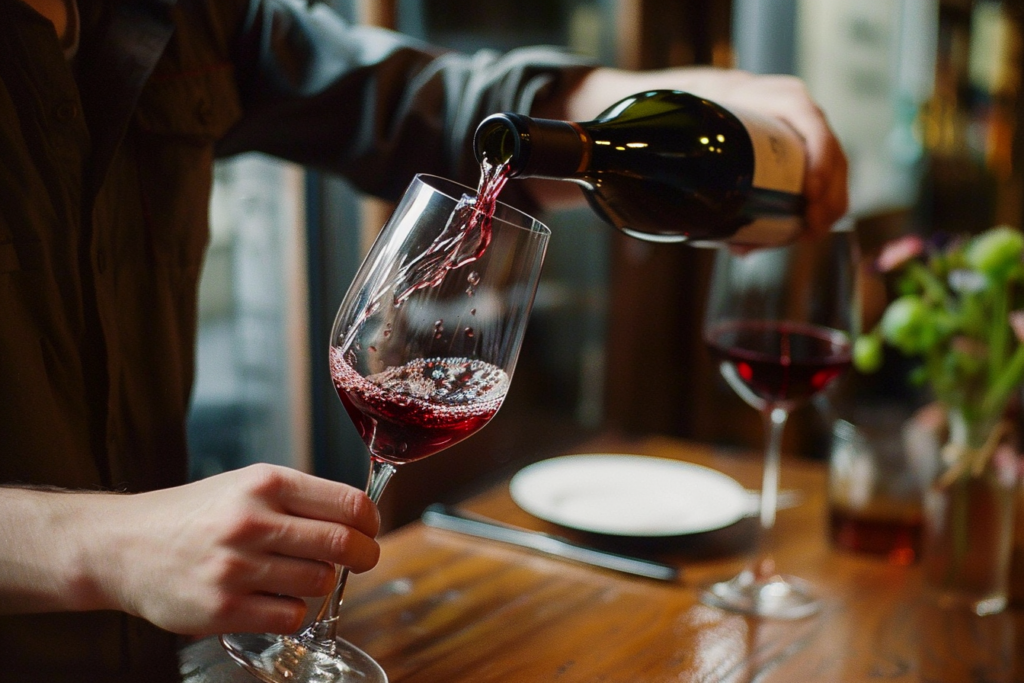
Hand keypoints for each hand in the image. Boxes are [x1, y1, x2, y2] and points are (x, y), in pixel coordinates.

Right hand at [57, 465, 378, 634]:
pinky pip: (291, 617)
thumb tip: (357, 519)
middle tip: (361, 559)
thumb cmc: (193, 515)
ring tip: (299, 576)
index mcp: (265, 484)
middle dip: (363, 555)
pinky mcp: (223, 608)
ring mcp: (237, 567)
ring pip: (320, 582)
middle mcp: (252, 521)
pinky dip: (294, 612)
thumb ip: (297, 498)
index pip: (347, 503)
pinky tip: (275, 600)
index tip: (370, 529)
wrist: (122, 546)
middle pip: (342, 544)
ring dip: (321, 583)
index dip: (370, 521)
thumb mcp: (245, 486)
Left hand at [549, 66, 849, 237]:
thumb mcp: (626, 126)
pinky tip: (760, 241)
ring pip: (808, 162)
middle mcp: (754, 107)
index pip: (795, 106)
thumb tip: (571, 165)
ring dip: (812, 203)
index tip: (812, 195)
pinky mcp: (755, 158)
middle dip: (827, 186)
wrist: (623, 119)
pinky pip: (789, 178)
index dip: (817, 149)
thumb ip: (603, 144)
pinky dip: (787, 210)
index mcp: (732, 91)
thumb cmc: (626, 116)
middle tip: (812, 229)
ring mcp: (760, 132)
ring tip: (790, 240)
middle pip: (814, 138)